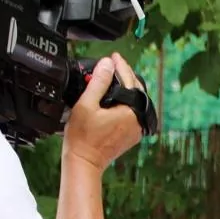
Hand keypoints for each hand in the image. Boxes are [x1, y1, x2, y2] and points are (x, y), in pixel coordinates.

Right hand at [62, 54, 144, 171]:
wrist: (84, 162)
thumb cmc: (82, 137)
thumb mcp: (86, 104)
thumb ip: (98, 81)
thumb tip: (108, 63)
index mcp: (130, 112)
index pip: (129, 81)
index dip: (120, 66)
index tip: (113, 56)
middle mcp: (137, 121)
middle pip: (136, 91)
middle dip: (125, 75)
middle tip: (114, 63)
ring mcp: (135, 130)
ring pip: (134, 102)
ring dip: (126, 88)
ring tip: (114, 76)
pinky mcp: (131, 135)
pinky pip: (131, 112)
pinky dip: (125, 101)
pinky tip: (115, 95)